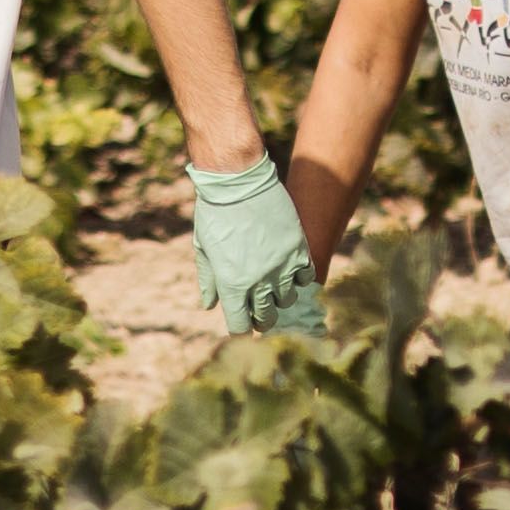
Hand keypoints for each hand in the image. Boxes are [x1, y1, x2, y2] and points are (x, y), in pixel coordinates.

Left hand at [188, 155, 327, 335]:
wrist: (237, 181)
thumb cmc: (214, 214)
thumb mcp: (204, 249)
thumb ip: (209, 281)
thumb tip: (210, 306)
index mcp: (232, 285)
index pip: (240, 325)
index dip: (240, 329)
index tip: (241, 325)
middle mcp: (259, 281)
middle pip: (266, 318)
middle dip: (261, 318)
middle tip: (259, 312)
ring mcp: (281, 266)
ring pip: (287, 299)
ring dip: (279, 296)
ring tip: (272, 286)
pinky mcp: (298, 248)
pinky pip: (305, 276)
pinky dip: (298, 277)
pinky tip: (288, 269)